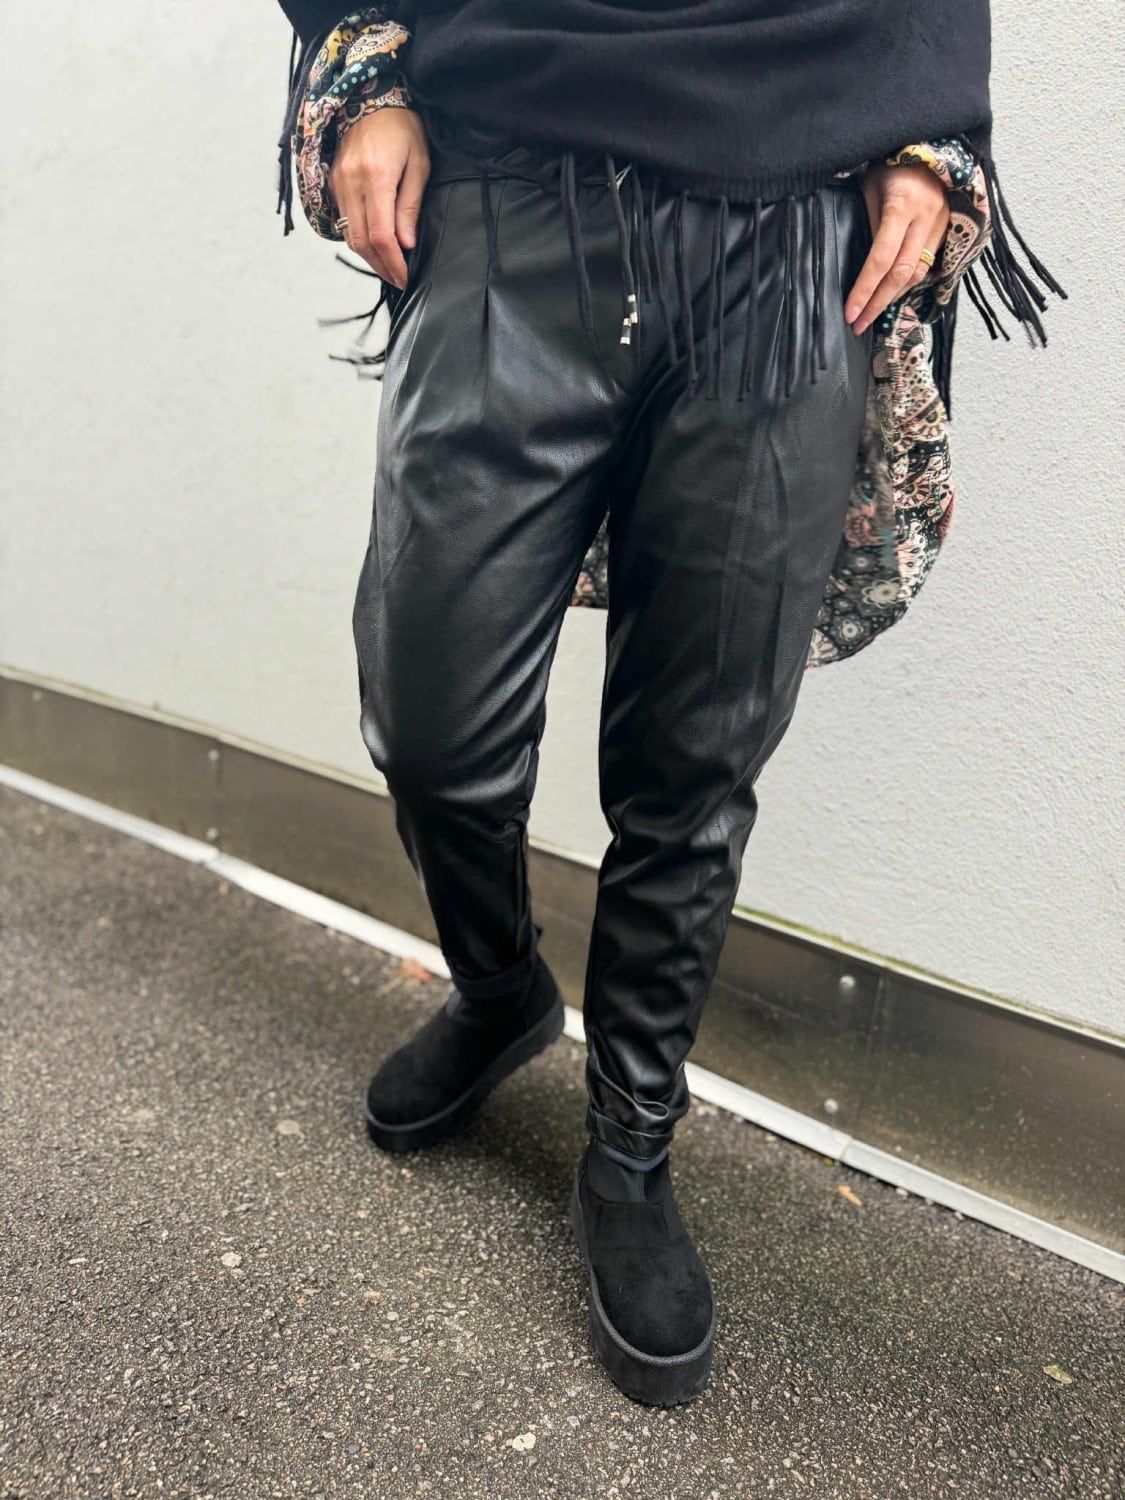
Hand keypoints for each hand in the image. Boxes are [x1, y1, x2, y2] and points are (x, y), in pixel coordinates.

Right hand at [328, 107, 430, 287]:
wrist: (370, 96)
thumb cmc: (403, 128)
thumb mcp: (418, 164)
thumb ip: (409, 205)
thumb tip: (406, 244)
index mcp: (376, 177)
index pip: (381, 236)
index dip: (392, 262)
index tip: (404, 277)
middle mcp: (351, 182)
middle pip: (361, 241)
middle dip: (380, 266)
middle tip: (397, 279)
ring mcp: (338, 183)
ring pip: (349, 235)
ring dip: (368, 257)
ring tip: (387, 267)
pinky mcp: (333, 182)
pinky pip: (343, 220)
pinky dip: (358, 239)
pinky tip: (374, 245)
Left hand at [845, 163, 950, 334]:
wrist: (929, 143)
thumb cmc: (891, 163)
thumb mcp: (870, 187)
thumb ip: (869, 224)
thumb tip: (863, 267)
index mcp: (903, 205)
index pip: (881, 259)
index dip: (864, 290)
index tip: (849, 312)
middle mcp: (926, 217)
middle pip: (902, 274)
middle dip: (878, 304)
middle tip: (858, 324)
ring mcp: (941, 223)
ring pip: (918, 273)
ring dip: (893, 298)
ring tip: (871, 314)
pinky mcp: (948, 227)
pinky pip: (928, 264)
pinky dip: (907, 283)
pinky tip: (891, 294)